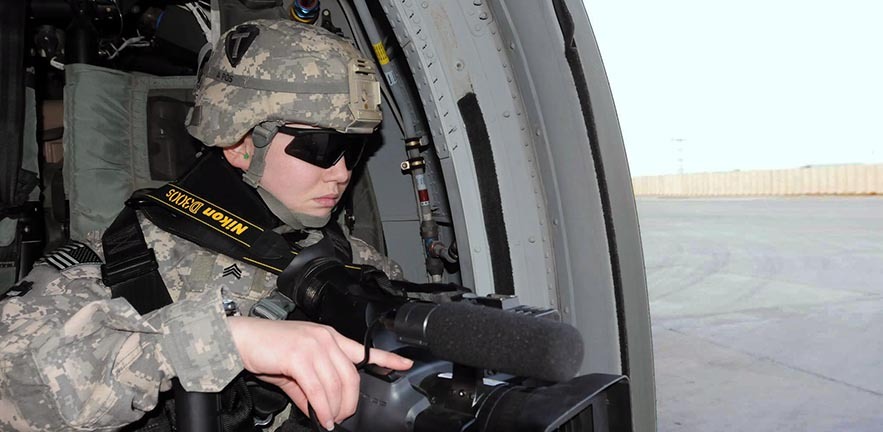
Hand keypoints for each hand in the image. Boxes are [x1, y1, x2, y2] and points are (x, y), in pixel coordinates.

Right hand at [227, 316, 411, 429]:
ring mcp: (314, 344)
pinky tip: (321, 416)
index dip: (387, 358)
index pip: (363, 349)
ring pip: (336, 384)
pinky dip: (321, 406)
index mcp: (329, 337)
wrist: (239, 339)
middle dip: (350, 402)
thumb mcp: (294, 372)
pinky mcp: (299, 354)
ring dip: (335, 408)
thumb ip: (310, 390)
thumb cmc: (265, 351)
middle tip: (341, 417)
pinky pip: (318, 388)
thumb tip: (320, 411)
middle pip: (352, 376)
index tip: (405, 364)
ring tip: (329, 420)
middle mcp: (326, 338)